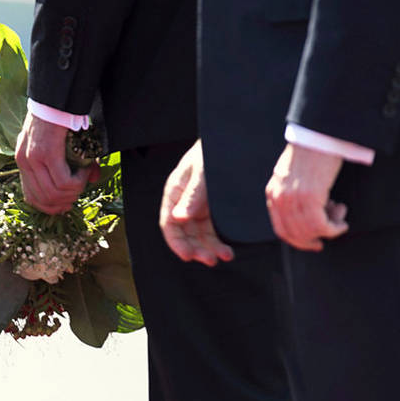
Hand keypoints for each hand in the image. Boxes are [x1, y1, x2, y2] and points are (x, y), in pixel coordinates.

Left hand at [15, 112, 96, 214]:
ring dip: (74, 191)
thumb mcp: (60, 144)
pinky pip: (64, 181)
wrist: (57, 97)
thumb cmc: (60, 117)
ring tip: (84, 177)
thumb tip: (91, 180)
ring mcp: (33, 158)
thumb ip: (71, 164)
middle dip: (64, 203)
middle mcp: (24, 162)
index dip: (49, 207)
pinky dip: (78, 181)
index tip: (65, 206)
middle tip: (78, 194)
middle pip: (43, 200)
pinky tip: (84, 170)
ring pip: (54, 193)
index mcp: (23, 161)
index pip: (30, 197)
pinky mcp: (46, 153)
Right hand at [159, 139, 233, 265]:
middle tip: (210, 260)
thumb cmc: (212, 152)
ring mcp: (197, 207)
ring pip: (198, 235)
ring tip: (224, 257)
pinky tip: (227, 250)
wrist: (230, 141)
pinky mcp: (211, 209)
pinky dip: (217, 242)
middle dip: (195, 248)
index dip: (176, 242)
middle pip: (184, 233)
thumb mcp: (202, 172)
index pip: (168, 223)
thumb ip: (192, 195)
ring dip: (208, 248)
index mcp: (174, 192)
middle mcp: (183, 202)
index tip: (187, 256)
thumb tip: (179, 218)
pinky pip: (211, 231)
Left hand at [265, 142, 346, 250]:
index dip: (298, 240)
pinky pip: (321, 226)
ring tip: (340, 214)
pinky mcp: (309, 196)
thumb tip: (310, 216)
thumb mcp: (294, 176)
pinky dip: (334, 228)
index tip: (314, 242)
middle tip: (331, 232)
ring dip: (328, 230)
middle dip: (314, 240)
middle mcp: (279, 198)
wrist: (318, 133)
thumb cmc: (312, 152)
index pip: (280, 229)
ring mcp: (292, 198)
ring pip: (309, 232)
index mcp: (273, 193)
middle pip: (293, 235)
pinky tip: (342, 218)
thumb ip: (294, 194)